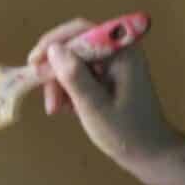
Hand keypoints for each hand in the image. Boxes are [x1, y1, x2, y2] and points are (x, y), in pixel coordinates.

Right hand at [28, 14, 175, 174]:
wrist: (151, 154)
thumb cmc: (127, 133)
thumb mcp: (95, 107)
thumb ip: (75, 77)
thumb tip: (53, 49)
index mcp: (123, 52)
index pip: (82, 30)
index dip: (54, 42)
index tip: (34, 62)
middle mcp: (119, 51)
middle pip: (75, 46)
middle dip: (56, 70)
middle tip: (47, 99)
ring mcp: (114, 64)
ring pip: (74, 62)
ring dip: (60, 83)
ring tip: (56, 110)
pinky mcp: (110, 77)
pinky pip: (81, 74)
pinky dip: (70, 89)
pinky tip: (67, 109)